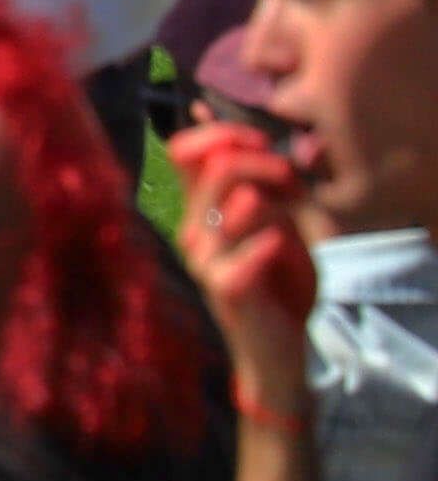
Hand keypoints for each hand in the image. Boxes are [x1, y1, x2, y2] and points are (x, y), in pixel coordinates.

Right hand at [172, 118, 324, 383]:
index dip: (218, 134)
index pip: (183, 151)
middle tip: (295, 181)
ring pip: (232, 207)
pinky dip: (264, 246)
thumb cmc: (278, 282)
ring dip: (274, 203)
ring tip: (296, 216)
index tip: (259, 141)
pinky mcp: (226, 288)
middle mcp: (195, 229)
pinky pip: (240, 257)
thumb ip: (261, 182)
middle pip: (216, 170)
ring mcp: (206, 260)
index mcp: (201, 210)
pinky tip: (280, 246)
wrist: (276, 346)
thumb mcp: (276, 223)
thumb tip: (250, 137)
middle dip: (264, 163)